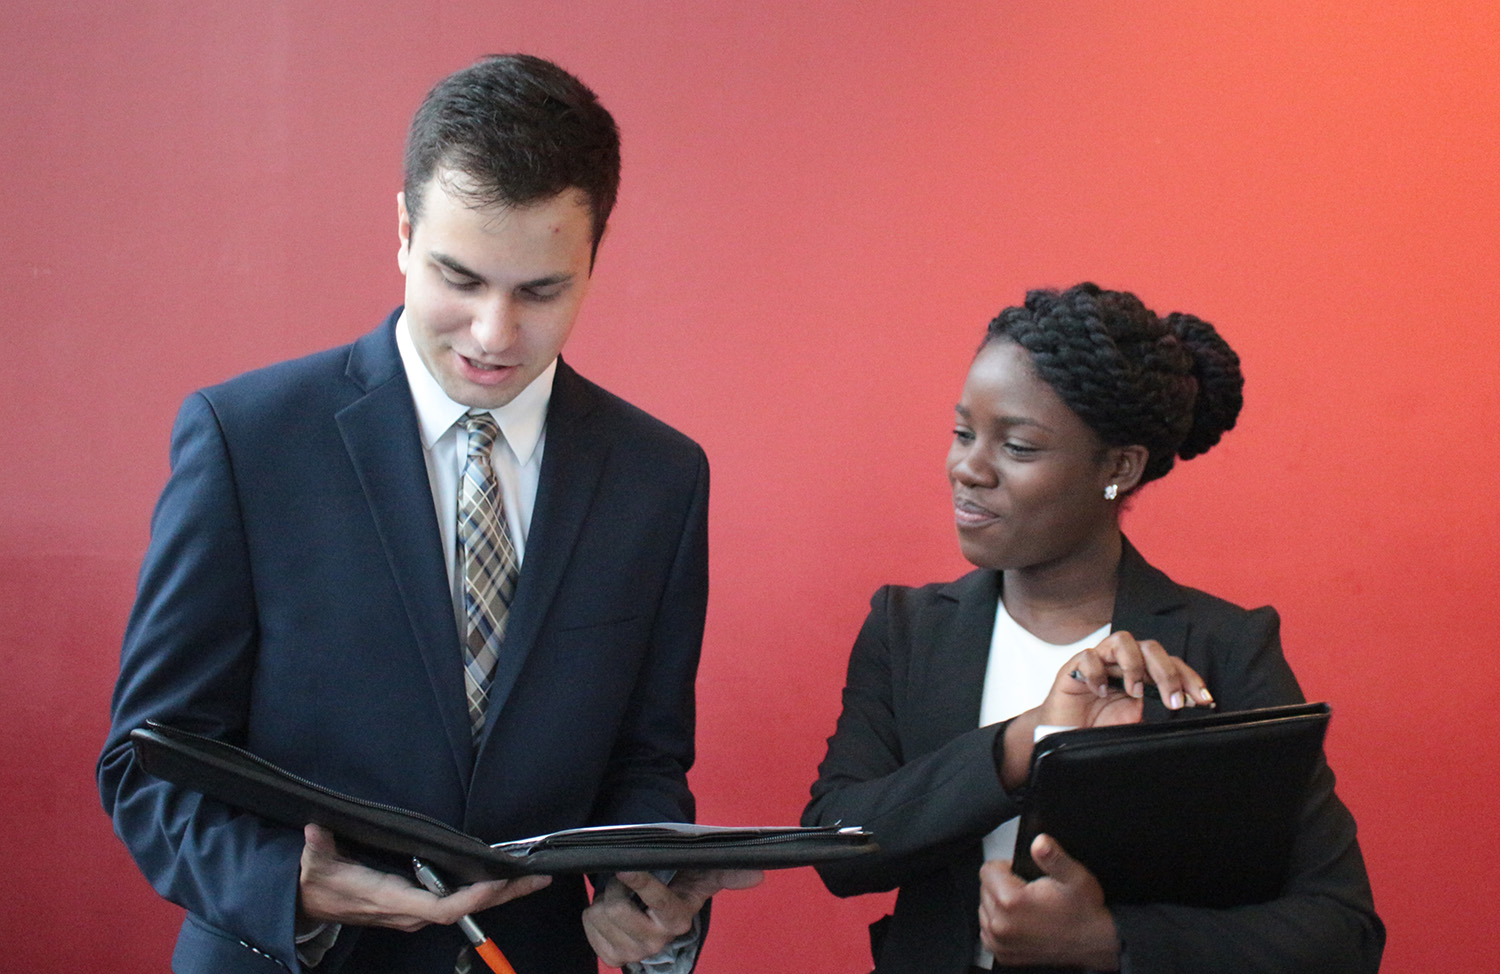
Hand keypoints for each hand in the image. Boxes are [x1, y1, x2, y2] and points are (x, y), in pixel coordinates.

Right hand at [297, 824, 550, 930]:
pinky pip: (457, 902)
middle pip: (464, 910)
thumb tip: (317, 830)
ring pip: (465, 908)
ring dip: (498, 894)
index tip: (495, 884)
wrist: (310, 903)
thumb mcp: (315, 865)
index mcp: (391, 899)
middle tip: (537, 877)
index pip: (438, 908)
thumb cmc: (318, 881)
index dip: (469, 900)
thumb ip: (318, 848)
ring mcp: (416, 910)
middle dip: (502, 895)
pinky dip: (483, 891)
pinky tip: (504, 878)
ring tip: (531, 876)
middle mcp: (410, 911)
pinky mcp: (418, 905)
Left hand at [581, 868, 763, 966]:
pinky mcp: (613, 958)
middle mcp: (657, 942)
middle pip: (617, 910)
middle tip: (624, 880)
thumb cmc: (680, 884)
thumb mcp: (704, 873)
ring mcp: (633, 953)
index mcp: (678, 919)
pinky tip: (609, 912)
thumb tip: (758, 875)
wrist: (658, 909)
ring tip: (620, 895)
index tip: (627, 867)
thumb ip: (729, 871)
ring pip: (600, 916)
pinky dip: (593, 916)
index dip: (639, 882)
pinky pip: (590, 931)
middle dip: (615, 888)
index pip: (656, 900)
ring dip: (603, 899)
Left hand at [979, 835, 1119, 969]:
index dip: (1007, 868)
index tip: (1023, 876)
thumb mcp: (1074, 876)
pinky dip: (1001, 924)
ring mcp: (1000, 942)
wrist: (1095, 943)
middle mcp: (1001, 925)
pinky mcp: (1003, 954)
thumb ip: (1053, 857)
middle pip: (985, 889)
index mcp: (1012, 902)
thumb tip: (1039, 842)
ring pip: (985, 909)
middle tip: (1030, 892)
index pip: (988, 870)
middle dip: (1003, 886)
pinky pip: (988, 930)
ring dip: (1000, 906)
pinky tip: (1021, 922)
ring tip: (1027, 908)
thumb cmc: (1084, 911)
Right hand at [1000, 632, 1212, 787]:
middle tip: (1174, 701)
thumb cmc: (1095, 727)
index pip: (1170, 664)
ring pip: (1122, 640)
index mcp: (1139, 673)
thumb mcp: (1133, 725)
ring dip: (1134, 665)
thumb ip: (1153, 717)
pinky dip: (1097, 672)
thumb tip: (1182, 722)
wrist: (1059, 736)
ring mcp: (1097, 662)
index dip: (1189, 678)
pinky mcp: (1072, 670)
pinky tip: (1101, 692)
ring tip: (1135, 692)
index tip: (1204, 700)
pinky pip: (1087, 657)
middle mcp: (1121, 663)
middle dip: (1167, 673)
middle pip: (1150, 648)